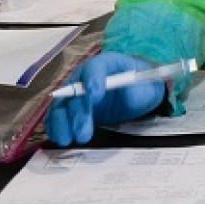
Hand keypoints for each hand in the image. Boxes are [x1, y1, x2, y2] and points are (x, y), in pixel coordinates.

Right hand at [44, 52, 164, 145]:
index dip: (92, 80)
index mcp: (105, 63)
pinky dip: (56, 127)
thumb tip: (129, 94)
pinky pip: (59, 116)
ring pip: (62, 105)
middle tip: (82, 133)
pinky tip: (59, 138)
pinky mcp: (73, 109)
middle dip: (78, 113)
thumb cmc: (142, 84)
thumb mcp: (147, 84)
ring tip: (66, 140)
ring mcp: (77, 93)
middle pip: (75, 92)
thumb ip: (137, 89)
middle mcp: (85, 77)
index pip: (95, 68)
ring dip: (62, 123)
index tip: (94, 97)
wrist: (139, 91)